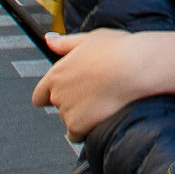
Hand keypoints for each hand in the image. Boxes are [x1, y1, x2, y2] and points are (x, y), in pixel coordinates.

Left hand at [30, 28, 174, 141]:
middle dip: (73, 103)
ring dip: (82, 115)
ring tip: (102, 101)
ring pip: (69, 120)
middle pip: (58, 107)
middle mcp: (57, 93)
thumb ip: (65, 44)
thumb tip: (49, 40)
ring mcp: (66, 111)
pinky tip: (101, 115)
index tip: (68, 92)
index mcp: (57, 73)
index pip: (39, 95)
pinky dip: (86, 130)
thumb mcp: (89, 39)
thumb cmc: (117, 50)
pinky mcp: (77, 126)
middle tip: (94, 93)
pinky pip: (76, 135)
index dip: (52, 96)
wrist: (135, 67)